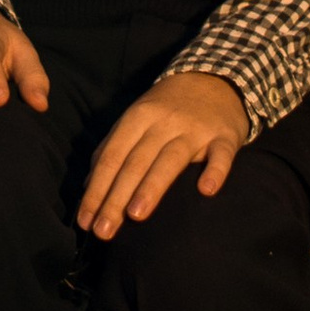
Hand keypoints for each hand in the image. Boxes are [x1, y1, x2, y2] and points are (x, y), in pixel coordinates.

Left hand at [77, 71, 249, 238]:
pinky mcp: (225, 136)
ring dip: (152, 186)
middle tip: (103, 231)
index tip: (84, 221)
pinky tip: (206, 190)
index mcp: (137, 118)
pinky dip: (215, 171)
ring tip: (136, 215)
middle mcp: (163, 122)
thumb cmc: (168, 108)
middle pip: (135, 162)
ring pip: (170, 159)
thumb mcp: (137, 118)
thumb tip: (89, 186)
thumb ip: (113, 148)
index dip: (96, 189)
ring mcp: (195, 129)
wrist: (215, 79)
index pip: (111, 157)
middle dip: (116, 198)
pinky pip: (221, 155)